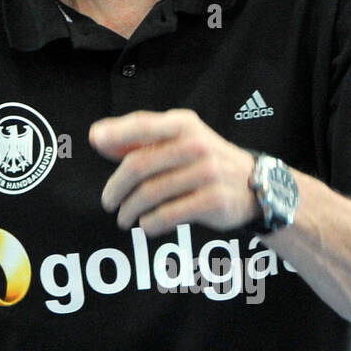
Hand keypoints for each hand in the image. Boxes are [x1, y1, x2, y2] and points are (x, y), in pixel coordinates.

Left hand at [89, 109, 259, 234]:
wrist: (256, 184)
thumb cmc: (203, 160)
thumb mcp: (179, 138)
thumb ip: (139, 138)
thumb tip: (97, 138)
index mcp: (183, 124)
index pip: (142, 125)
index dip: (115, 133)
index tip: (94, 141)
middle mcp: (195, 144)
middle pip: (138, 166)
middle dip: (116, 187)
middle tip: (108, 202)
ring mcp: (206, 173)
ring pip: (150, 193)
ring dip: (130, 210)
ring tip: (124, 218)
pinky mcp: (213, 201)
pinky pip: (168, 214)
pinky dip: (150, 223)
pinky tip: (146, 225)